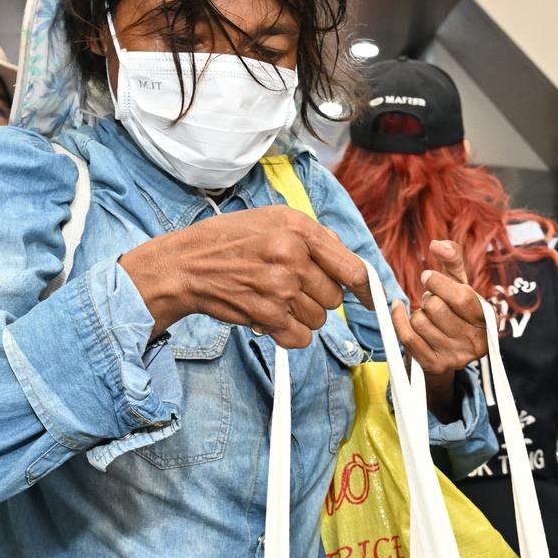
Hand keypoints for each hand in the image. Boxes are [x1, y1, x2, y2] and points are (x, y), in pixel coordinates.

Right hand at [119, 204, 369, 349]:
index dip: (366, 288)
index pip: (351, 267)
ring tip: (272, 298)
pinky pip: (301, 338)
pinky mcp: (267, 315)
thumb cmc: (228, 242)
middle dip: (316, 297)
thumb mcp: (272, 220)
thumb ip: (314, 238)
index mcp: (298, 228)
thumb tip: (350, 263)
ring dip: (300, 316)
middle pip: (335, 297)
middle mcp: (292, 256)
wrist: (186, 265)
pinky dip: (289, 334)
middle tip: (287, 287)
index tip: (371, 300)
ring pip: (319, 319)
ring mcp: (280, 287)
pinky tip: (269, 317)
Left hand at [393, 240, 489, 417]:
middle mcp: (476, 342)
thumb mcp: (460, 283)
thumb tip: (437, 245)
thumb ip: (453, 258)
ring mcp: (456, 357)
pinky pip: (407, 337)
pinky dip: (398, 320)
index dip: (439, 283)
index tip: (428, 277)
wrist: (447, 349)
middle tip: (432, 302)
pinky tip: (399, 311)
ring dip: (417, 313)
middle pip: (435, 308)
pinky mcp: (435, 366)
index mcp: (488, 319)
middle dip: (428, 299)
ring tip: (427, 316)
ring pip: (419, 321)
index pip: (461, 296)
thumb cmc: (455, 309)